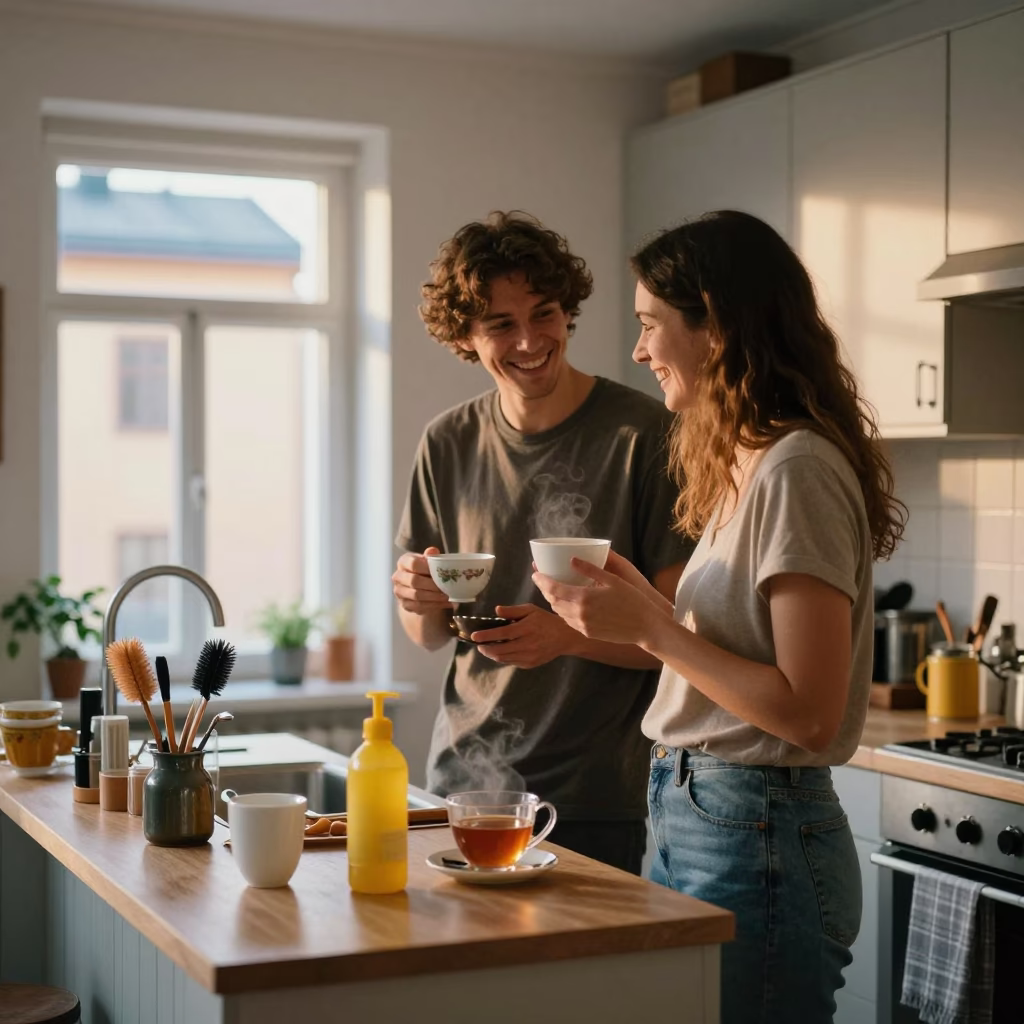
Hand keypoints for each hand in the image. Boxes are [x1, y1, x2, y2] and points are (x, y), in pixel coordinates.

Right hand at [392, 546, 452, 614]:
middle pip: (414, 581)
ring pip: (417, 596)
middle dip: (432, 586)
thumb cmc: (425, 570)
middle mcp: (398, 576)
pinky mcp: (404, 604)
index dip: (428, 568)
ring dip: (435, 598)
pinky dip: (434, 606)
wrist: (418, 586)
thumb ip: (431, 556)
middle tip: (447, 588)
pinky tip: (446, 604)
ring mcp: (399, 592)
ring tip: (448, 597)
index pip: (413, 564)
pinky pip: (419, 606)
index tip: (441, 572)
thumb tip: (432, 551)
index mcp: (403, 562)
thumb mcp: (428, 561)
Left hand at [472, 604, 583, 668]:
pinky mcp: (530, 664)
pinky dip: (502, 657)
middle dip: (485, 648)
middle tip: (479, 644)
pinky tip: (500, 651)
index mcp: (526, 628)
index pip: (502, 634)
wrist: (565, 637)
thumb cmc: (546, 621)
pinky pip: (511, 662)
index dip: (487, 635)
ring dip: (492, 654)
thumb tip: (496, 610)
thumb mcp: (531, 610)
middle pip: (500, 650)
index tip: (474, 636)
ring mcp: (529, 656)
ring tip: (486, 648)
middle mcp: (527, 644)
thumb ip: (512, 611)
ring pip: (504, 658)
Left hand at [533, 554, 674, 646]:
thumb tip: (572, 560)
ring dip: (554, 602)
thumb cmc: (633, 600)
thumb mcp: (613, 580)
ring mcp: (583, 626)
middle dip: (545, 590)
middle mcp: (579, 614)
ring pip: (560, 613)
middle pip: (553, 602)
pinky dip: (565, 612)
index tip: (535, 573)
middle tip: (542, 580)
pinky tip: (569, 605)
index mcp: (584, 598)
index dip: (541, 581)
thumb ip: (590, 570)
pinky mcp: (588, 633)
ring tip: (554, 591)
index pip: (553, 589)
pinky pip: (570, 622)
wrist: (646, 627)